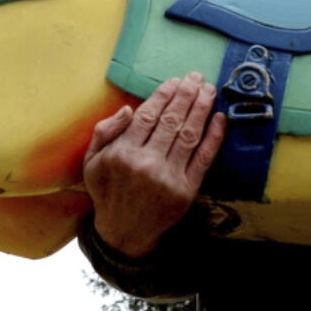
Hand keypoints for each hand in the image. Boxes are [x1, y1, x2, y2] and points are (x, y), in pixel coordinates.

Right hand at [83, 72, 225, 257]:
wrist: (124, 233)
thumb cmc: (107, 191)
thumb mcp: (91, 162)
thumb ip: (104, 132)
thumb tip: (128, 109)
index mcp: (122, 154)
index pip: (148, 116)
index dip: (164, 95)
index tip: (175, 81)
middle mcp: (146, 164)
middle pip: (171, 121)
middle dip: (186, 95)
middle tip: (197, 77)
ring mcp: (169, 177)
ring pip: (189, 135)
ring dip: (202, 109)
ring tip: (209, 90)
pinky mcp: (187, 190)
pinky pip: (203, 158)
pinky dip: (214, 137)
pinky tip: (220, 119)